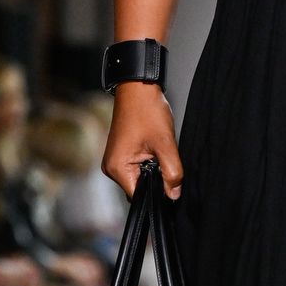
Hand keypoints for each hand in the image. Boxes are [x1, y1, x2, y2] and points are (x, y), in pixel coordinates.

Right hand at [103, 83, 183, 198]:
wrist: (137, 88)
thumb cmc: (146, 111)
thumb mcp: (165, 144)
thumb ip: (172, 172)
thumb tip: (174, 195)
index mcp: (117, 168)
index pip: (139, 197)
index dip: (157, 194)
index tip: (171, 186)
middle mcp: (111, 168)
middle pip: (139, 189)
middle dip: (156, 181)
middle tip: (165, 161)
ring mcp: (114, 161)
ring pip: (140, 178)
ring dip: (153, 171)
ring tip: (159, 153)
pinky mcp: (121, 154)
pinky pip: (136, 168)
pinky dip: (149, 164)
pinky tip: (155, 151)